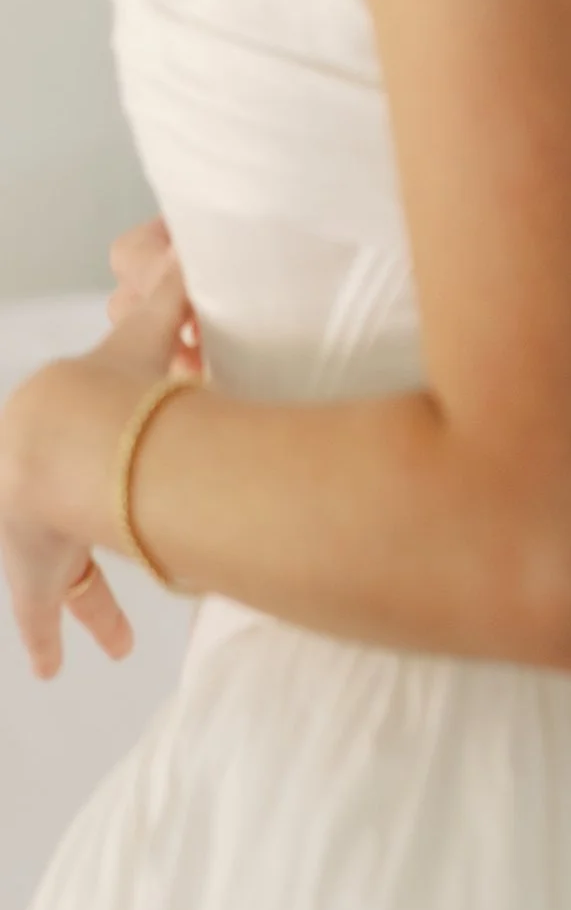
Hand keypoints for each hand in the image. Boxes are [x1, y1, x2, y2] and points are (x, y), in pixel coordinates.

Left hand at [1, 232, 194, 679]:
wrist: (54, 443)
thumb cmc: (102, 394)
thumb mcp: (147, 337)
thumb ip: (173, 290)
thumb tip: (195, 238)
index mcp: (79, 442)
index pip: (93, 462)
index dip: (109, 472)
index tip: (121, 488)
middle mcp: (57, 495)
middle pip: (78, 530)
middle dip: (97, 556)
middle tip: (122, 577)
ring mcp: (44, 542)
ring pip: (67, 583)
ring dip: (90, 611)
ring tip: (117, 643)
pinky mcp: (36, 581)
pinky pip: (41, 619)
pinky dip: (48, 641)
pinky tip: (55, 670)